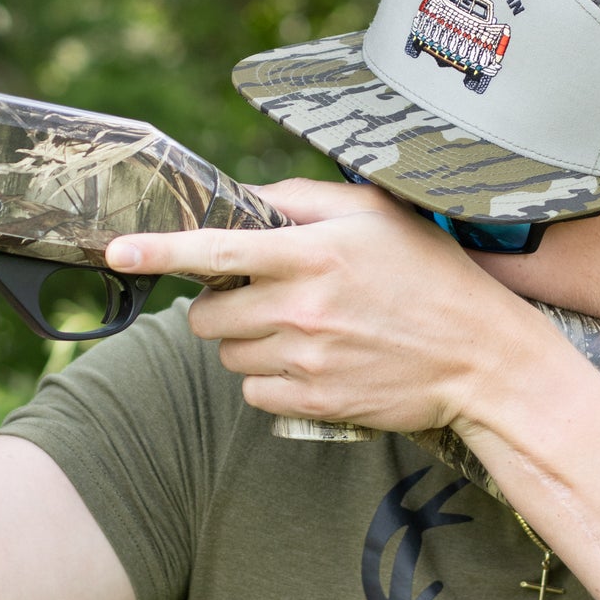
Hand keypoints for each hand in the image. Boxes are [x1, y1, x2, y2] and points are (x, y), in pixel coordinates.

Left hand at [105, 178, 548, 435]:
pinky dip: (270, 378)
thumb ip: (303, 199)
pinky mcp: (315, 401)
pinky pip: (254, 392)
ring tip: (304, 327)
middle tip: (266, 294)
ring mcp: (308, 359)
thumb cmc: (431, 274)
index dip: (159, 251)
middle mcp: (303, 307)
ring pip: (229, 354)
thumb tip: (244, 197)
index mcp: (313, 252)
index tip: (118, 252)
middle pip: (208, 314)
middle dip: (222, 304)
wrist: (481, 358)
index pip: (217, 249)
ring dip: (249, 341)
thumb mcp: (376, 214)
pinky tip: (312, 361)